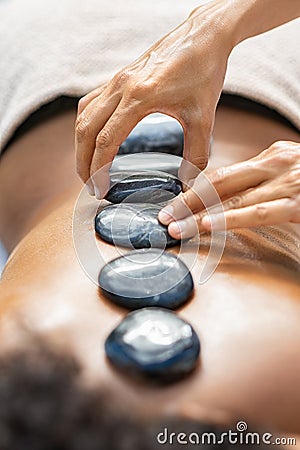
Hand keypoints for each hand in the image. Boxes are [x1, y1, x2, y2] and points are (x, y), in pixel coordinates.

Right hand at [75, 3, 233, 197]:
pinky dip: (87, 124)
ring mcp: (117, 80)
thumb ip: (197, 154)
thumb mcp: (204, 117)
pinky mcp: (119, 77)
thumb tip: (188, 183)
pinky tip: (95, 137)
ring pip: (83, 116)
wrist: (204, 35)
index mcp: (139, 97)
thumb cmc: (204, 70)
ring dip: (80, 144)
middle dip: (83, 162)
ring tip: (88, 167)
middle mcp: (121, 86)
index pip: (106, 140)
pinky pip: (91, 102)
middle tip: (91, 186)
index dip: (99, 169)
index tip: (101, 189)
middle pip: (85, 130)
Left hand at [159, 141, 299, 236]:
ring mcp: (284, 183)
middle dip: (187, 200)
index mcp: (270, 157)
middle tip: (164, 215)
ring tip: (175, 226)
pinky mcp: (296, 204)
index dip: (195, 191)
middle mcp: (274, 165)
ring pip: (232, 200)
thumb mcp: (293, 169)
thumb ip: (266, 180)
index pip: (224, 175)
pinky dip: (229, 218)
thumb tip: (239, 196)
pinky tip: (208, 224)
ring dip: (198, 215)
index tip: (175, 205)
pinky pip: (257, 212)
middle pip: (220, 182)